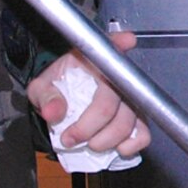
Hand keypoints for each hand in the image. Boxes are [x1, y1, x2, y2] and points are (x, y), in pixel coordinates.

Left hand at [29, 32, 151, 156]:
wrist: (67, 100)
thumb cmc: (59, 87)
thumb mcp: (43, 86)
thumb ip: (46, 96)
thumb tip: (53, 113)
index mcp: (94, 59)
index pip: (110, 46)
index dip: (120, 44)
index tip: (126, 40)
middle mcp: (117, 75)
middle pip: (112, 103)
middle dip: (90, 129)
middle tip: (70, 139)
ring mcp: (131, 96)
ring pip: (128, 122)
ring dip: (107, 140)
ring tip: (89, 145)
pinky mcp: (138, 116)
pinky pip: (143, 133)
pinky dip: (131, 145)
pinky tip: (116, 147)